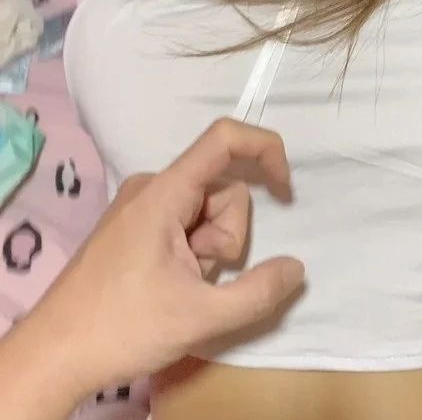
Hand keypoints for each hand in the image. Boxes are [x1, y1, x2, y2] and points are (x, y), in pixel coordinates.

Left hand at [1, 118, 304, 419]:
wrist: (52, 356)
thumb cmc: (122, 329)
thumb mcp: (200, 317)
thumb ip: (257, 292)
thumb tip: (296, 267)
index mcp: (165, 192)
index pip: (224, 138)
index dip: (265, 149)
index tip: (285, 191)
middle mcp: (152, 187)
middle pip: (221, 188)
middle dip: (227, 234)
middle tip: (200, 277)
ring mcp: (140, 206)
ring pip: (205, 209)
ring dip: (209, 248)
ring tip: (182, 286)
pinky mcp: (134, 226)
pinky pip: (184, 223)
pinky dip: (192, 252)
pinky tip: (170, 285)